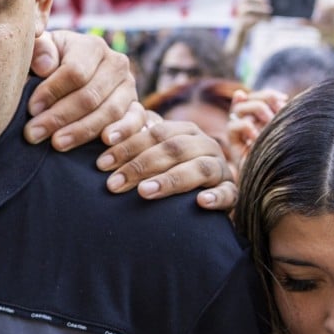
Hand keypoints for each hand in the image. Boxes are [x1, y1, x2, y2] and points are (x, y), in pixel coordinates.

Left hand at [26, 30, 142, 150]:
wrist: (71, 79)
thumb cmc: (50, 65)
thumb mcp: (41, 52)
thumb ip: (39, 50)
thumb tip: (45, 66)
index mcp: (93, 46)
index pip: (74, 72)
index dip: (51, 92)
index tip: (31, 109)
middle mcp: (117, 64)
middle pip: (90, 95)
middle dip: (59, 117)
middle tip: (34, 134)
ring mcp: (130, 87)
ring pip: (109, 112)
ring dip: (82, 131)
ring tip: (57, 144)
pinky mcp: (137, 108)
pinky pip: (136, 122)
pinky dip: (122, 133)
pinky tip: (105, 142)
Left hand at [96, 114, 237, 210]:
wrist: (204, 195)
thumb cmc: (167, 170)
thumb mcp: (151, 153)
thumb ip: (132, 140)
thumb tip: (104, 135)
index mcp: (185, 131)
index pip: (154, 134)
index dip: (126, 146)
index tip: (101, 164)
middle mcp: (205, 145)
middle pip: (173, 149)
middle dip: (140, 166)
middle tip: (113, 184)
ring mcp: (221, 168)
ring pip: (199, 168)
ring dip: (171, 180)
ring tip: (144, 192)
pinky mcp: (232, 192)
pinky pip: (229, 193)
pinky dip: (216, 197)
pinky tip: (200, 202)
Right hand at [223, 0, 271, 57]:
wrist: (243, 30)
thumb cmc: (255, 17)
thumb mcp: (261, 9)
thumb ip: (268, 4)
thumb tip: (283, 3)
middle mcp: (242, 2)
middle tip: (269, 2)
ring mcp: (240, 11)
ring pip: (247, 7)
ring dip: (260, 8)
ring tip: (270, 12)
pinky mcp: (240, 21)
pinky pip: (247, 18)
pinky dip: (259, 18)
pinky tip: (268, 21)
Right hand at [227, 88, 287, 168]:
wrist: (280, 184)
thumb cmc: (290, 157)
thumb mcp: (289, 130)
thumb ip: (285, 115)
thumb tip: (282, 97)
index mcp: (264, 119)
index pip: (260, 97)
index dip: (269, 94)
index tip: (284, 100)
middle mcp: (251, 123)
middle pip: (248, 98)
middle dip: (264, 100)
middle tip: (277, 114)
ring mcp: (241, 133)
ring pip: (239, 108)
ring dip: (256, 109)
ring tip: (269, 123)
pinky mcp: (234, 144)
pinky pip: (232, 126)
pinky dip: (245, 127)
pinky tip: (257, 138)